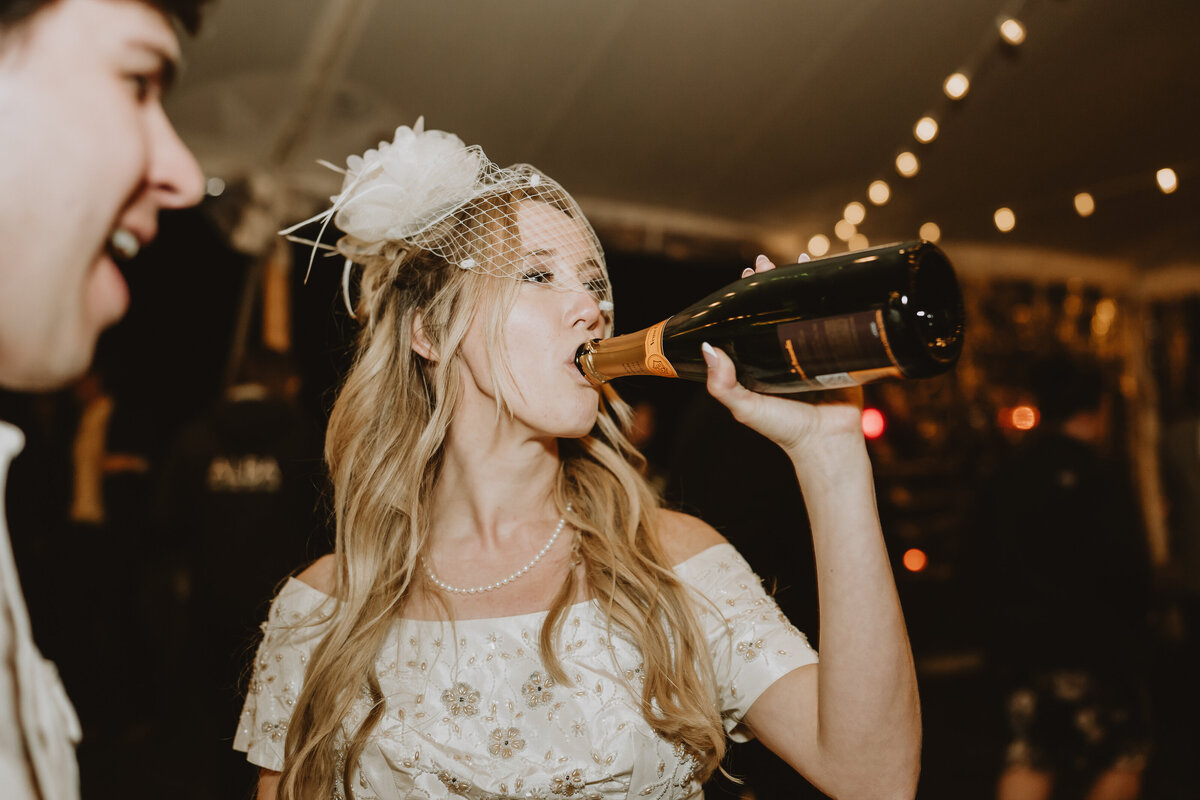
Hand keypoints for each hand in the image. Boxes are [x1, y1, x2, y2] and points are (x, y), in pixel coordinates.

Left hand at [703, 254, 863, 457]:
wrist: (828, 443)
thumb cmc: (784, 430)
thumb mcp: (745, 407)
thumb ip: (722, 384)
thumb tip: (708, 347)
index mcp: (762, 360)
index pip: (752, 319)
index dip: (748, 296)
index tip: (745, 273)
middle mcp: (786, 352)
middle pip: (780, 308)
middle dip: (774, 282)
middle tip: (766, 261)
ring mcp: (815, 351)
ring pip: (809, 308)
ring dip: (805, 283)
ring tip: (801, 259)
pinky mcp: (843, 353)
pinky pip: (841, 319)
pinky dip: (839, 297)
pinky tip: (837, 278)